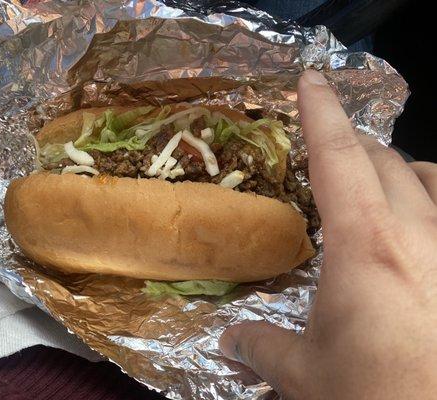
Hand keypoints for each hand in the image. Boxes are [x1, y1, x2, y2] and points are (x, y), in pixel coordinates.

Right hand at [220, 70, 436, 398]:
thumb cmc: (373, 392)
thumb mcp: (305, 373)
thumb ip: (261, 346)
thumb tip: (227, 341)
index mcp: (365, 244)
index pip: (338, 156)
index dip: (320, 111)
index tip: (310, 79)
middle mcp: (418, 233)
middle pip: (384, 159)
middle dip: (352, 146)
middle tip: (326, 151)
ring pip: (431, 177)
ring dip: (399, 168)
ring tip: (378, 181)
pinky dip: (432, 198)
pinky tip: (419, 221)